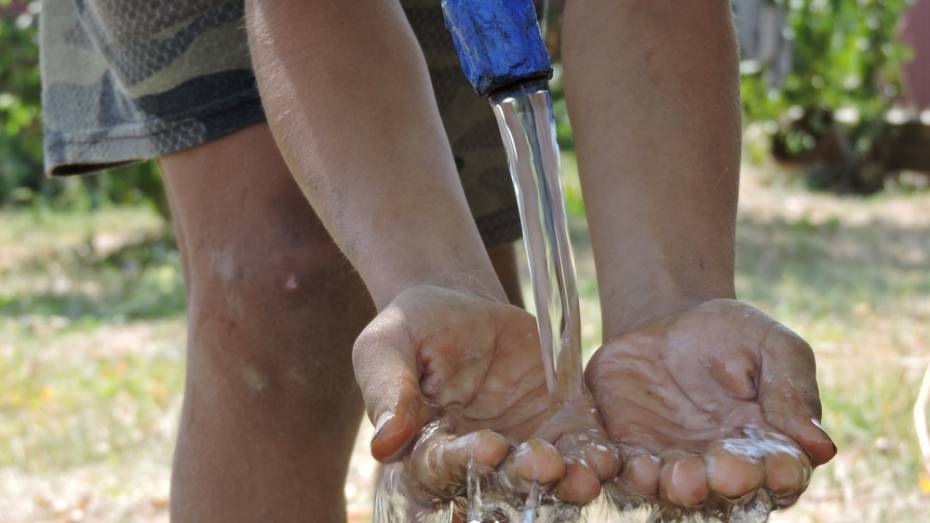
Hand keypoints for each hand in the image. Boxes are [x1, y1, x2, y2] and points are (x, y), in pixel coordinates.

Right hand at [353, 285, 617, 505]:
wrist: (461, 305)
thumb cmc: (413, 327)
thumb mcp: (387, 346)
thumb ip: (388, 390)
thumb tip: (384, 445)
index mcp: (426, 451)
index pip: (441, 470)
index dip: (464, 463)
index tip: (488, 448)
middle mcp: (476, 462)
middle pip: (499, 485)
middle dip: (525, 479)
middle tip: (547, 465)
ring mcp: (521, 448)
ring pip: (545, 480)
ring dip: (567, 483)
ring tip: (586, 474)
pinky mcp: (559, 428)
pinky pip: (580, 451)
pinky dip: (595, 459)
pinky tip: (608, 458)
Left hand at [585, 299, 835, 509]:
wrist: (667, 323)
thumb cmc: (732, 335)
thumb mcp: (771, 347)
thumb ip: (792, 390)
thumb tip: (821, 445)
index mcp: (768, 447)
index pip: (781, 472)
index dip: (780, 474)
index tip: (778, 468)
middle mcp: (720, 467)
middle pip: (727, 490)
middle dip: (723, 485)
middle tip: (718, 475)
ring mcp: (673, 464)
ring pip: (674, 489)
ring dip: (673, 487)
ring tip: (672, 477)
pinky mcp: (629, 452)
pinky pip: (624, 469)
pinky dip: (623, 472)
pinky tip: (625, 465)